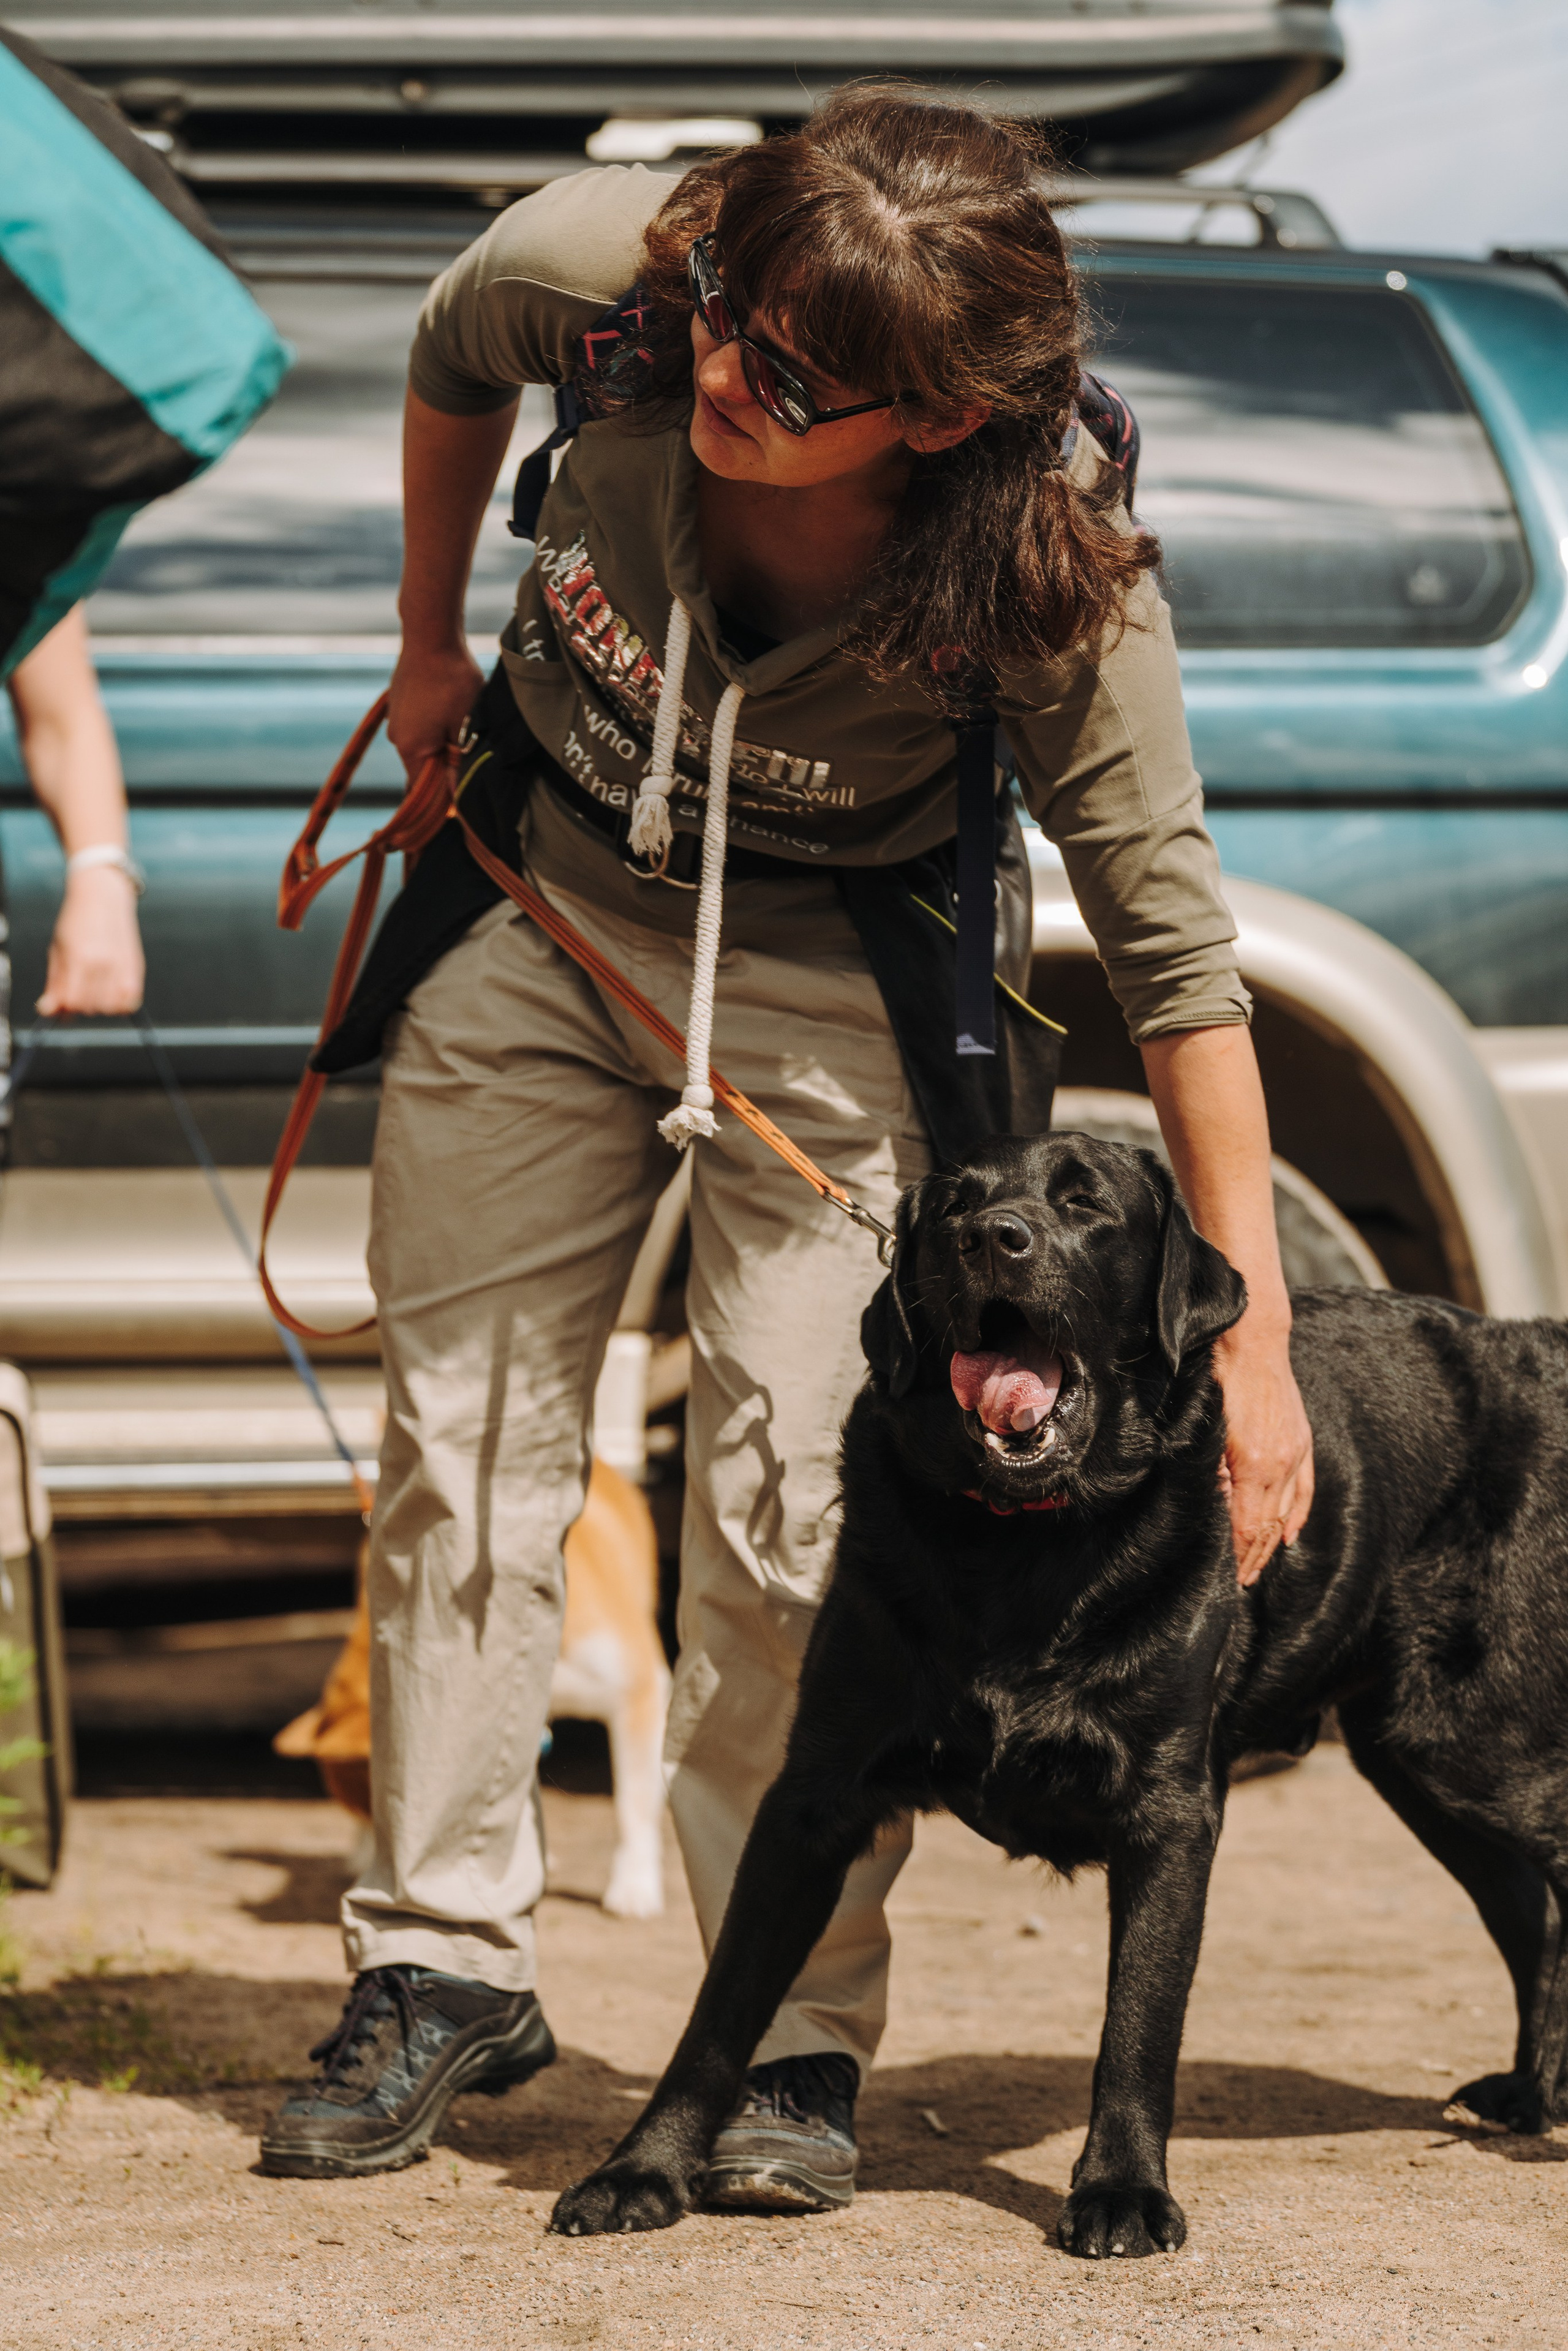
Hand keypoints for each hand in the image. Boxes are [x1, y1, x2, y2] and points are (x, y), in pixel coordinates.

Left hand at [38, 866, 144, 1015]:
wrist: (103, 896)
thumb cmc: (75, 922)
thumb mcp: (58, 949)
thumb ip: (55, 982)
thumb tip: (49, 1011)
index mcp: (79, 957)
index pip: (72, 1001)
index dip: (65, 1006)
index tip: (62, 1000)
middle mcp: (103, 963)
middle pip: (92, 1007)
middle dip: (82, 1007)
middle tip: (78, 993)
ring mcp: (122, 965)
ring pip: (113, 1009)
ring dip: (102, 1007)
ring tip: (95, 993)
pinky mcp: (136, 966)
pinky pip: (131, 1001)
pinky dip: (121, 1005)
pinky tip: (112, 993)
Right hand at [386, 639, 482, 786]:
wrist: (430, 635)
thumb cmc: (451, 679)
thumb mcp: (464, 724)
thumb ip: (459, 760)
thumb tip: (457, 794)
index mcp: (411, 749)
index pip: (425, 791)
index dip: (445, 799)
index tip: (464, 800)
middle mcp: (398, 738)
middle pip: (424, 769)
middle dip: (446, 771)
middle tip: (471, 760)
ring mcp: (396, 720)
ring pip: (423, 747)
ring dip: (443, 748)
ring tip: (464, 733)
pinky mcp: (400, 705)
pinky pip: (419, 728)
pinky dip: (435, 731)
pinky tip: (451, 716)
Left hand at [1210, 1314, 1313, 1586]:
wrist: (1253, 1342)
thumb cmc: (1220, 1381)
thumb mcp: (1205, 1430)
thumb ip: (1211, 1473)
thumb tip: (1214, 1509)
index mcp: (1254, 1466)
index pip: (1247, 1527)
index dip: (1239, 1556)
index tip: (1230, 1577)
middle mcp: (1281, 1465)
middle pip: (1268, 1526)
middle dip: (1254, 1557)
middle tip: (1242, 1581)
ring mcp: (1296, 1453)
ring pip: (1286, 1512)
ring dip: (1272, 1543)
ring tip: (1258, 1566)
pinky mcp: (1303, 1441)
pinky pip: (1304, 1490)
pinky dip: (1298, 1516)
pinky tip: (1289, 1534)